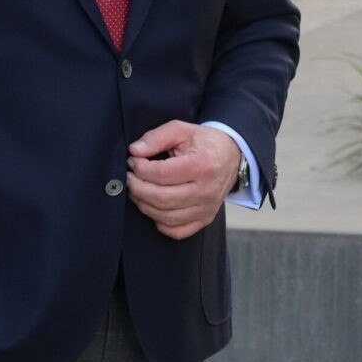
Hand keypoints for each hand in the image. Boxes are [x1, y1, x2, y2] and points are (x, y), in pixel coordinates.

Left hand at [125, 121, 240, 239]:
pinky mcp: (205, 219)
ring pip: (166, 217)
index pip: (161, 174)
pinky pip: (177, 231)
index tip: (133, 161)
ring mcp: (207, 208)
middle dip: (137, 188)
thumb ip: (156, 137)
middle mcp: (206, 191)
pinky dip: (160, 222)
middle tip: (130, 177)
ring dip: (144, 204)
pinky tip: (154, 206)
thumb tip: (135, 150)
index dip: (140, 169)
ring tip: (138, 189)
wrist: (231, 155)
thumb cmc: (204, 142)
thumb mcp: (181, 129)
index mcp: (201, 165)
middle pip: (161, 198)